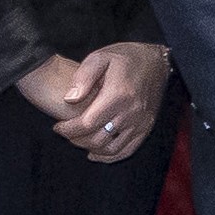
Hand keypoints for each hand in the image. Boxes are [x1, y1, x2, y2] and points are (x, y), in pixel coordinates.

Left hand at [22, 40, 172, 161]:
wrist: (156, 61)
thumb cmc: (126, 57)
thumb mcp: (100, 57)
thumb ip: (83, 77)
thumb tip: (69, 99)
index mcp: (118, 95)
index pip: (87, 123)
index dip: (68, 129)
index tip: (58, 127)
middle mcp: (131, 112)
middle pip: (97, 139)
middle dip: (76, 140)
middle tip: (66, 132)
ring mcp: (140, 123)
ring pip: (111, 149)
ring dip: (91, 148)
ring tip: (79, 140)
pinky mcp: (146, 128)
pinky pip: (127, 150)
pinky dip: (110, 156)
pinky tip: (96, 153)